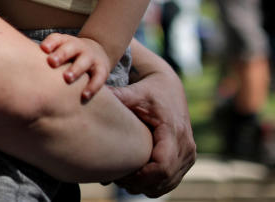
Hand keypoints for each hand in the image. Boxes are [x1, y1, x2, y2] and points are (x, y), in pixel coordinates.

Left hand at [40, 33, 110, 101]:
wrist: (97, 51)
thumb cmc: (69, 54)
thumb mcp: (59, 49)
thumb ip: (44, 56)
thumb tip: (19, 65)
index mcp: (66, 41)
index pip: (57, 38)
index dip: (51, 43)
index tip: (42, 49)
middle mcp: (79, 47)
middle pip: (70, 47)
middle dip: (61, 54)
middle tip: (52, 62)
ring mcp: (91, 57)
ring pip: (84, 61)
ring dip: (76, 69)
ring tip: (67, 78)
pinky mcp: (102, 69)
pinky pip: (99, 78)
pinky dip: (92, 87)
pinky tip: (84, 96)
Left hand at [110, 58, 195, 196]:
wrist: (169, 87)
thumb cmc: (149, 90)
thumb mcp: (133, 93)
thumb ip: (116, 97)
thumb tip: (86, 95)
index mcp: (173, 131)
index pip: (162, 166)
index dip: (141, 176)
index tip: (120, 174)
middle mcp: (185, 145)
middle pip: (164, 179)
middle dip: (139, 183)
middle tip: (116, 179)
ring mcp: (189, 154)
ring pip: (168, 184)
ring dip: (146, 186)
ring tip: (123, 178)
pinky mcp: (187, 159)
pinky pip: (171, 181)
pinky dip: (154, 184)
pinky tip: (135, 177)